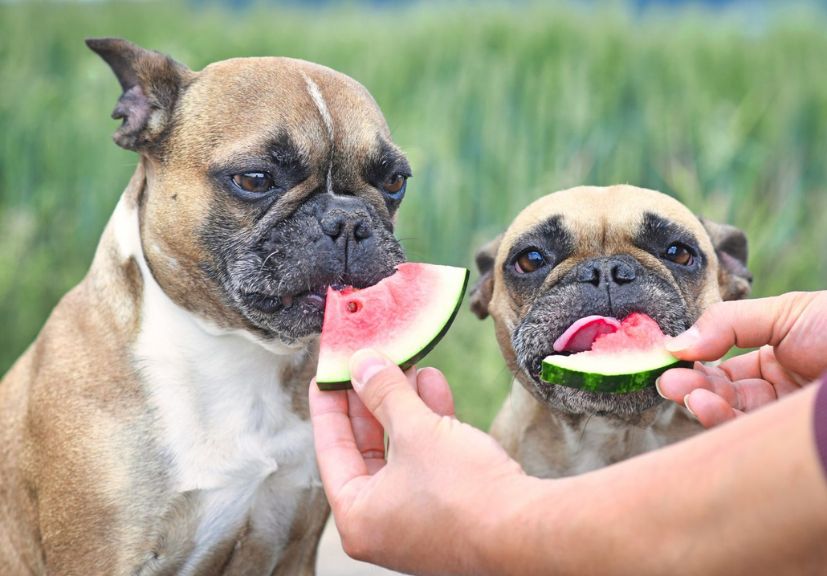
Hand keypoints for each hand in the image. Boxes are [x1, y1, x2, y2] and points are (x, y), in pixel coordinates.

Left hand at [309, 349, 524, 575]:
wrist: (528, 531)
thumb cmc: (464, 493)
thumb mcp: (416, 430)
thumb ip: (384, 393)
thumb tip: (362, 364)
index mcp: (357, 516)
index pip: (331, 449)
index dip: (329, 405)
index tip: (328, 374)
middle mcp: (382, 525)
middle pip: (366, 449)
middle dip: (374, 401)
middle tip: (368, 364)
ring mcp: (417, 521)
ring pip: (401, 452)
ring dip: (406, 407)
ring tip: (409, 365)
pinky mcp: (449, 512)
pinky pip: (428, 461)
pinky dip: (430, 427)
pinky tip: (435, 388)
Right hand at [657, 291, 826, 426]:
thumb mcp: (784, 313)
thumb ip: (727, 324)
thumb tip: (674, 344)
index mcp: (778, 356)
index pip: (725, 368)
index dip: (694, 364)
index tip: (666, 359)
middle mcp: (779, 388)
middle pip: (723, 393)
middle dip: (691, 386)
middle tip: (665, 380)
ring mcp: (783, 414)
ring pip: (731, 415)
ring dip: (701, 403)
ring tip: (678, 389)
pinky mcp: (787, 434)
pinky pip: (748, 434)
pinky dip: (720, 420)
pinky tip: (702, 404)